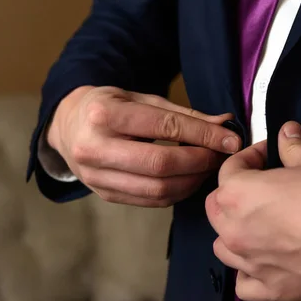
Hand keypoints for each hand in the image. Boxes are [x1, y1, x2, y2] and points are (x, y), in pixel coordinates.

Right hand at [47, 86, 241, 206]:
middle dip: (200, 161)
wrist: (69, 126)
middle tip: (221, 156)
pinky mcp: (104, 195)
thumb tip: (225, 125)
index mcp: (104, 114)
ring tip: (208, 167)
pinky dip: (178, 193)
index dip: (204, 136)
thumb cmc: (111, 107)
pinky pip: (151, 201)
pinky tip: (190, 179)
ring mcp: (96, 177)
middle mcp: (95, 148)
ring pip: (158, 189)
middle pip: (161, 164)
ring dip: (193, 181)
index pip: (166, 128)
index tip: (231, 140)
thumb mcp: (142, 99)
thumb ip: (183, 114)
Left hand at [206, 121, 300, 300]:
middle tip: (262, 186)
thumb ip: (293, 147)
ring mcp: (252, 264)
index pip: (229, 170)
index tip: (268, 155)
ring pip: (224, 247)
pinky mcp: (272, 289)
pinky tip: (265, 262)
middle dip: (234, 194)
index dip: (250, 157)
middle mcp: (236, 231)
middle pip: (217, 209)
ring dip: (235, 232)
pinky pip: (244, 285)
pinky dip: (249, 273)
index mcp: (238, 194)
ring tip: (261, 224)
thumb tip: (287, 133)